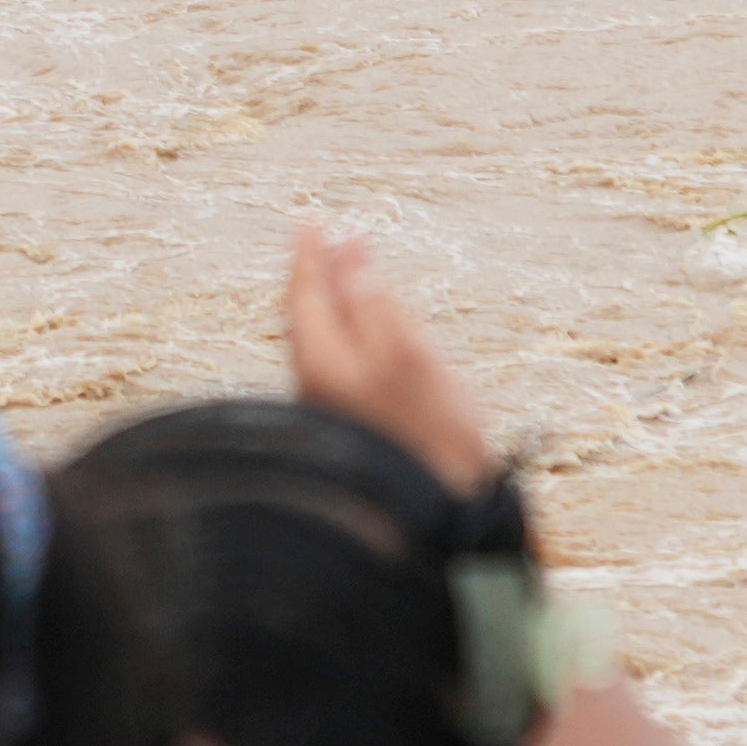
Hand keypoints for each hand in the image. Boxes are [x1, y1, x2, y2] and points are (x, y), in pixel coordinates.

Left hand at [286, 225, 503, 495]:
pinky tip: (369, 336)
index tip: (311, 224)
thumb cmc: (431, 437)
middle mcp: (316, 388)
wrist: (441, 521)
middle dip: (324, 278)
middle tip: (335, 242)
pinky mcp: (355, 432)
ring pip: (325, 345)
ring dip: (339, 306)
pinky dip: (352, 336)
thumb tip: (349, 265)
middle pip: (311, 321)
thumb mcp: (410, 357)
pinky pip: (340, 367)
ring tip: (353, 277)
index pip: (305, 297)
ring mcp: (333, 412)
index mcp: (322, 364)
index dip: (310, 258)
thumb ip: (377, 306)